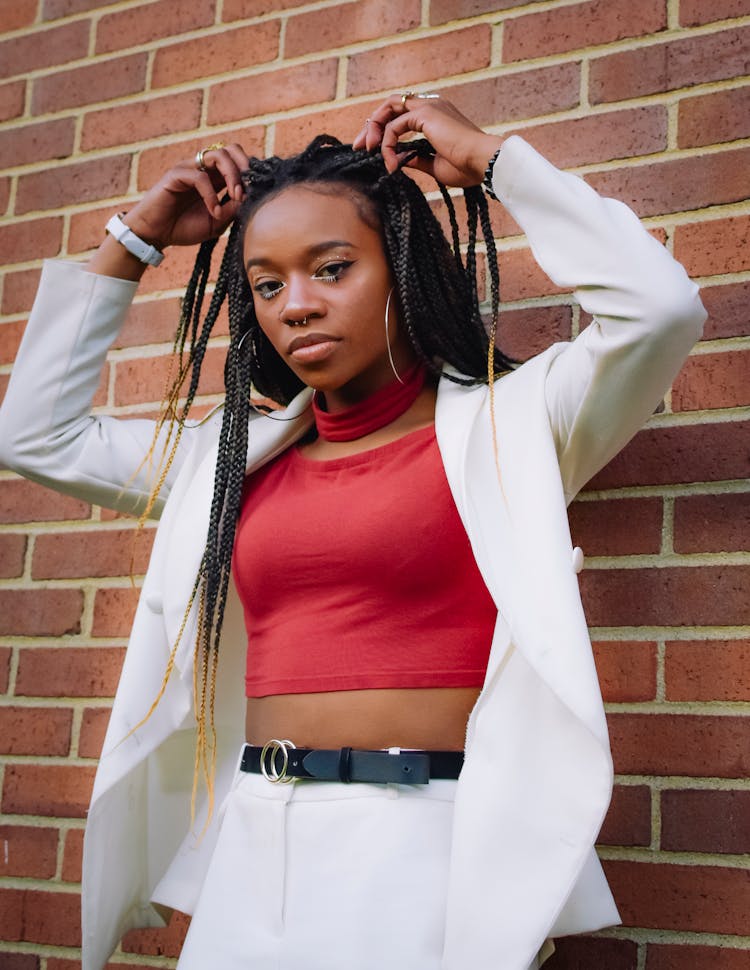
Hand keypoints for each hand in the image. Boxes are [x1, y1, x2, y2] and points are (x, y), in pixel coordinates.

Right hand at [123, 143, 249, 249]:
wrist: (156, 234)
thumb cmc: (184, 227)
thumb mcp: (216, 223)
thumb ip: (232, 210)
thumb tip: (249, 198)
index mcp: (215, 178)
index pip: (238, 162)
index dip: (250, 174)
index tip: (256, 194)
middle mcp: (204, 169)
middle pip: (231, 150)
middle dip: (245, 166)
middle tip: (248, 189)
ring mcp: (190, 169)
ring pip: (218, 155)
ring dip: (232, 175)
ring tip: (235, 196)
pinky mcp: (176, 175)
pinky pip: (200, 177)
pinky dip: (211, 194)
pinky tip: (213, 211)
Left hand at [352, 94, 501, 187]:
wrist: (483, 163)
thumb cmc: (466, 167)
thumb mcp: (434, 165)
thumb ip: (416, 158)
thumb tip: (399, 159)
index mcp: (436, 116)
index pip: (400, 114)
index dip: (381, 129)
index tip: (369, 150)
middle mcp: (431, 105)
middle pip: (390, 106)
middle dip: (370, 125)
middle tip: (357, 147)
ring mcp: (429, 106)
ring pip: (388, 110)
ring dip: (373, 130)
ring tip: (367, 151)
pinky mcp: (426, 114)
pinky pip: (394, 126)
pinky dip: (387, 144)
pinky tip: (391, 163)